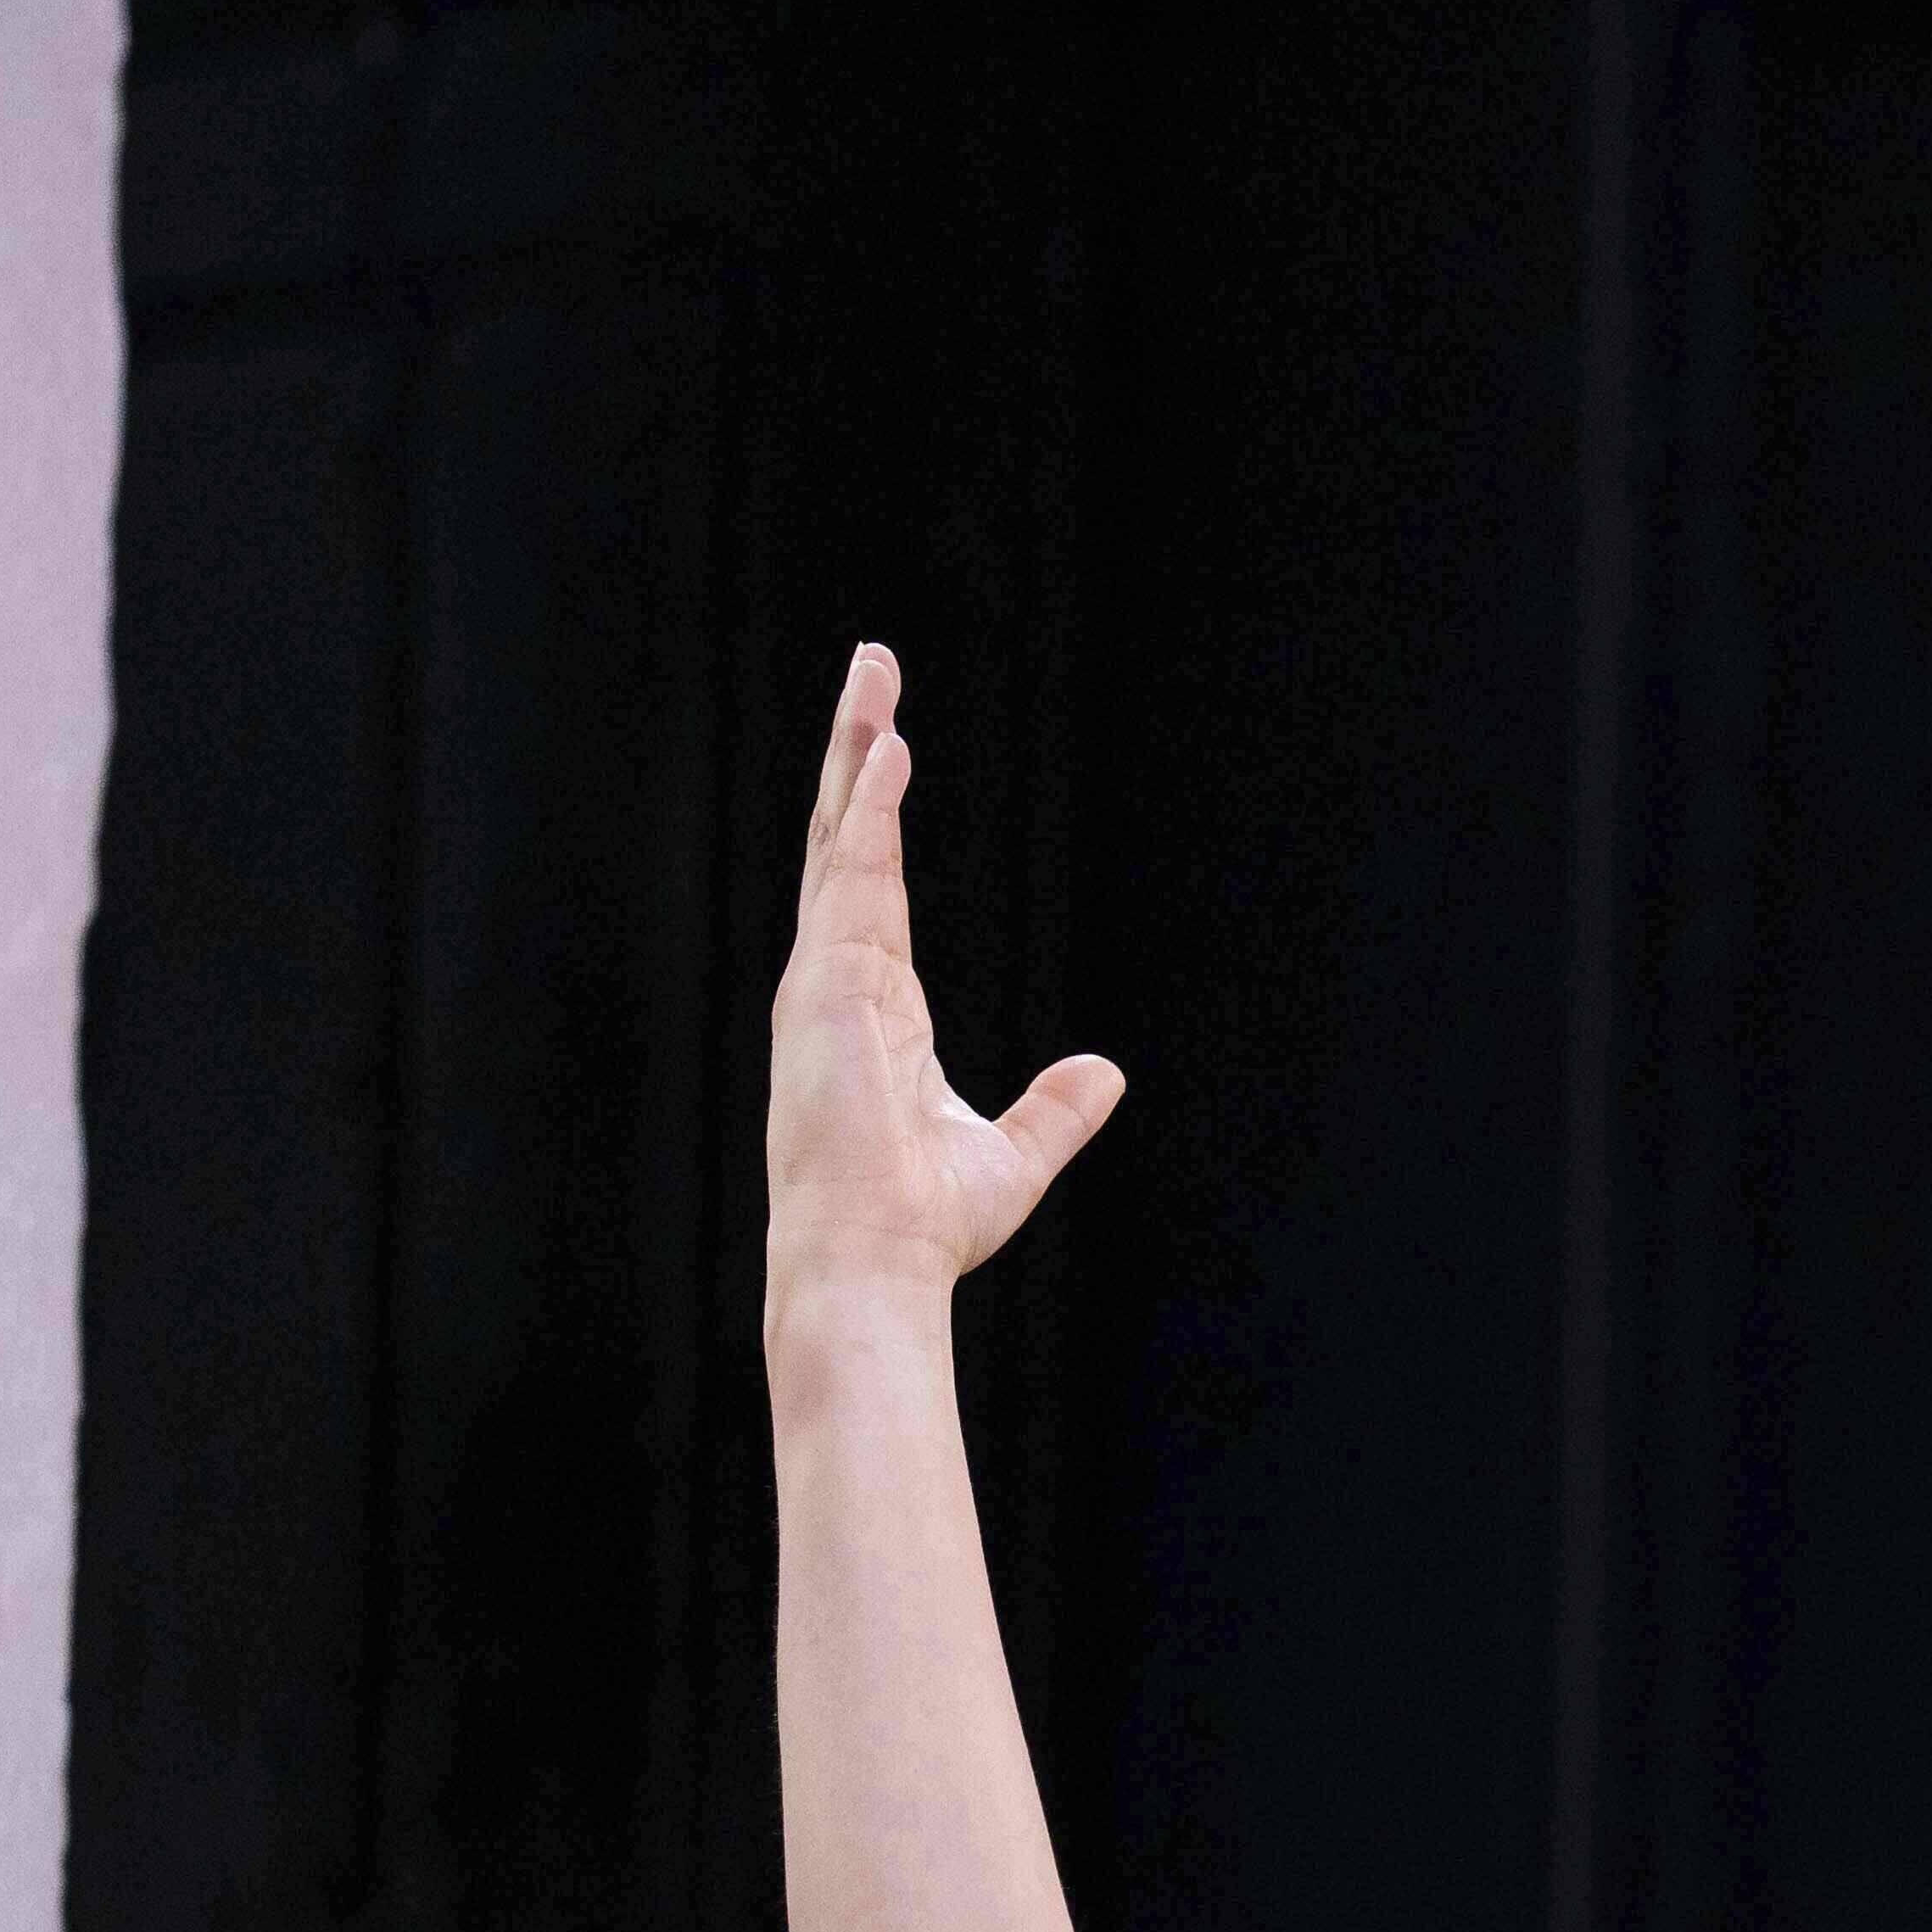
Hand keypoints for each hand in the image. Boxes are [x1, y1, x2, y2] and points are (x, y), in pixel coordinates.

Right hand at [760, 645, 1123, 1338]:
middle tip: (870, 670)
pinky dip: (866, 810)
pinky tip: (887, 750)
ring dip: (858, 751)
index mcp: (874, 1008)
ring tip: (874, 673)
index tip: (887, 747)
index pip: (873, 888)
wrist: (876, 1261)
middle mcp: (840, 980)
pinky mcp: (825, 986)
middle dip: (855, 752)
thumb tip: (1106, 1073)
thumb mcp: (1010, 1155)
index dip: (875, 816)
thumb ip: (1055, 1110)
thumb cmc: (923, 1220)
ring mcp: (825, 978)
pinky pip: (850, 876)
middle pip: (846, 840)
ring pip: (842, 838)